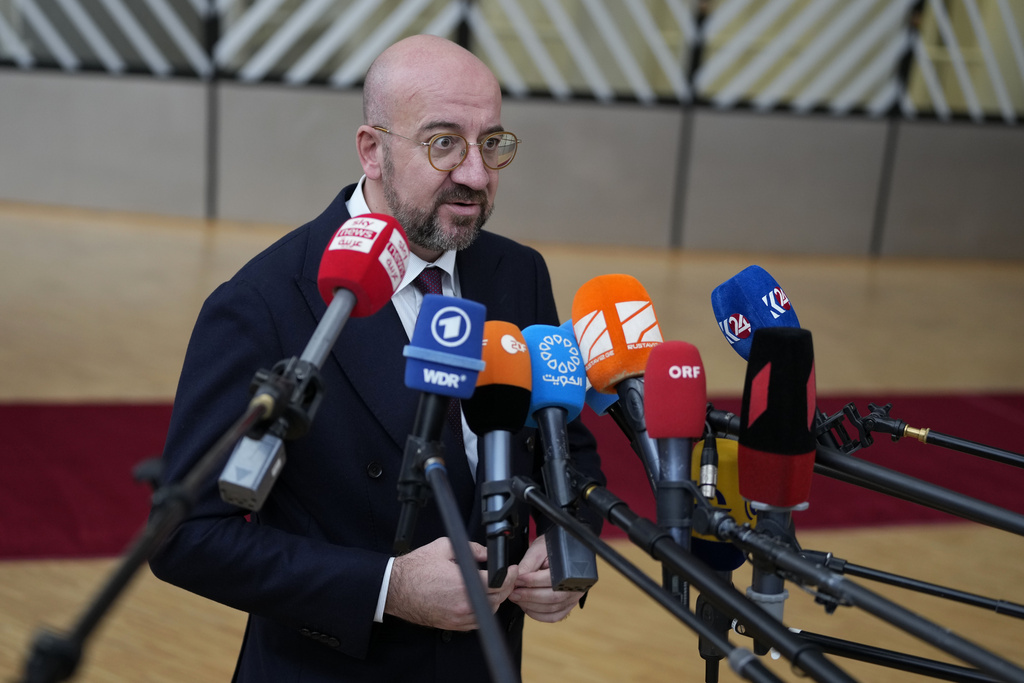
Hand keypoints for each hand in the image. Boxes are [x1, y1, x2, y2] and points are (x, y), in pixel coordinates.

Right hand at [385, 537, 518, 630]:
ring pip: (489, 612)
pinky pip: (476, 622)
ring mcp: (458, 617)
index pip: (499, 583)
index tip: (511, 569)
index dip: (509, 575)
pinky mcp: (452, 625)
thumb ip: (473, 549)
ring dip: (495, 599)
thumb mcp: (446, 547)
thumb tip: (488, 554)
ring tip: (492, 586)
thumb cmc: (416, 568)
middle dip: (505, 586)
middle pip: (498, 599)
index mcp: (464, 584)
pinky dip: (482, 611)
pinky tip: (478, 599)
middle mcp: (464, 604)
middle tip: (504, 576)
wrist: (395, 588)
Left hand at [508, 534, 584, 622]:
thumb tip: (517, 577)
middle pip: (552, 597)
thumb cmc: (552, 548)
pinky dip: (539, 615)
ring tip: (517, 598)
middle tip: (513, 593)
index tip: (516, 581)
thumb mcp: (539, 549)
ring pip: (552, 609)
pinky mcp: (568, 605)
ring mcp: (573, 597)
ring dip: (531, 606)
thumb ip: (529, 563)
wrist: (564, 550)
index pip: (550, 579)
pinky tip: (527, 607)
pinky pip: (554, 616)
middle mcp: (575, 585)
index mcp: (570, 569)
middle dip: (529, 596)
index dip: (530, 581)